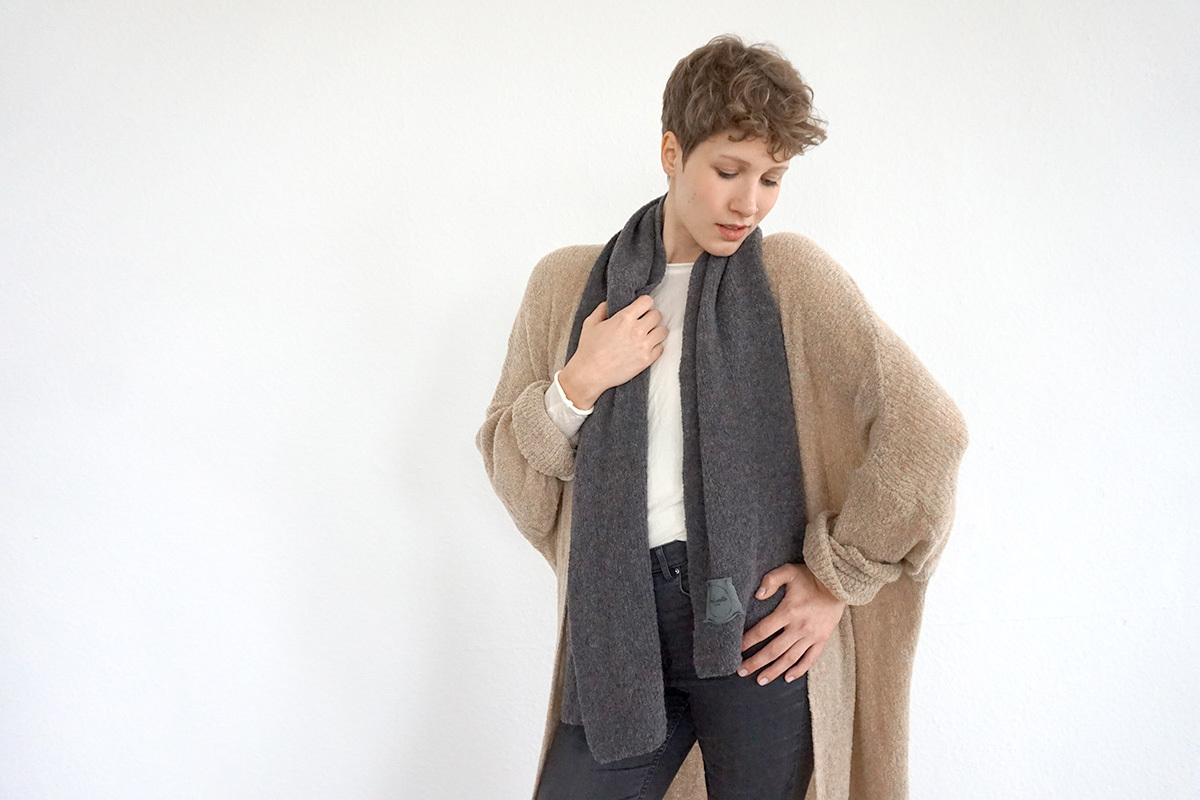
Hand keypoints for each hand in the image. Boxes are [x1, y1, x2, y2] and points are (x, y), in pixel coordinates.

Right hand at [559, 296, 667, 408]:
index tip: (640, 308)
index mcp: (624, 319)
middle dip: (650, 316)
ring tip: (647, 334)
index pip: (647, 301)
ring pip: (663, 331)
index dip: (644, 303)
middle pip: (657, 315)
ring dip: (656, 331)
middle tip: (643, 322)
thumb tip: (608, 304)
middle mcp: (637, 330)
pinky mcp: (646, 360)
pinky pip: (661, 348)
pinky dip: (655, 347)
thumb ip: (601, 310)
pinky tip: (646, 347)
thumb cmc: (588, 349)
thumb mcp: (590, 324)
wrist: (590, 374)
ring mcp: (643, 346)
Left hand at [737, 563, 846, 684]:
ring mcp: (812, 636)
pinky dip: (798, 670)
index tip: (737, 649)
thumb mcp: (789, 572)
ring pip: (789, 658)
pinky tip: (787, 678)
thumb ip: (771, 580)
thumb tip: (758, 595)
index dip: (748, 641)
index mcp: (789, 611)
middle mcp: (799, 627)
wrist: (839, 583)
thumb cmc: (810, 576)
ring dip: (774, 671)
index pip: (763, 631)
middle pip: (773, 650)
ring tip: (760, 680)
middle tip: (741, 671)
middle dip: (755, 662)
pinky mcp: (822, 640)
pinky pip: (810, 659)